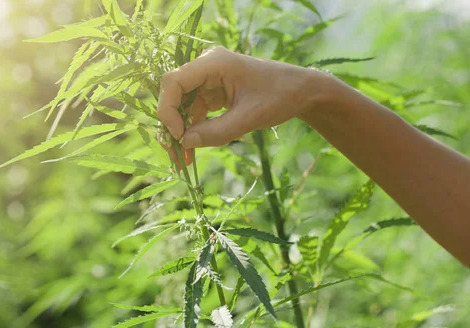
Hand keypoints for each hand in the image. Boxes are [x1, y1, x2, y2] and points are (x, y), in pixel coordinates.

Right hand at [157, 46, 331, 162]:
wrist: (301, 91)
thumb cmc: (280, 97)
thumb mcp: (249, 117)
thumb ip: (217, 131)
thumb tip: (185, 143)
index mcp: (213, 63)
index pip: (174, 82)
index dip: (169, 109)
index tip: (178, 136)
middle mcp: (205, 67)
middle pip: (173, 94)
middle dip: (170, 124)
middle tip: (173, 154)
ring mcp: (208, 79)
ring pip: (181, 106)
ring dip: (179, 131)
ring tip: (182, 159)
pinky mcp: (212, 92)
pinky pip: (193, 111)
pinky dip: (191, 130)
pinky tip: (191, 151)